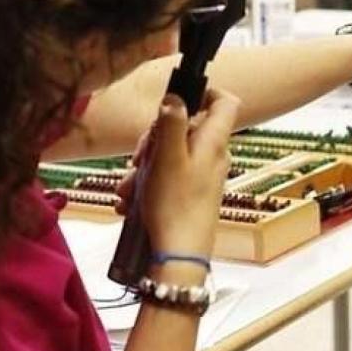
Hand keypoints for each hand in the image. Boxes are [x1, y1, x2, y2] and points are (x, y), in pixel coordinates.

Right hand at [122, 89, 238, 256]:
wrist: (179, 257)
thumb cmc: (175, 206)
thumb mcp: (167, 157)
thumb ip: (172, 122)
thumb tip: (175, 96)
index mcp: (213, 141)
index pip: (224, 102)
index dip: (204, 92)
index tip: (176, 98)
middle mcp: (213, 156)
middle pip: (186, 129)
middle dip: (155, 139)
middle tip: (138, 157)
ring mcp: (203, 177)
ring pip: (170, 156)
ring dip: (144, 167)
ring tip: (127, 189)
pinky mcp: (192, 196)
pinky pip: (168, 179)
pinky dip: (147, 186)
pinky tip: (130, 202)